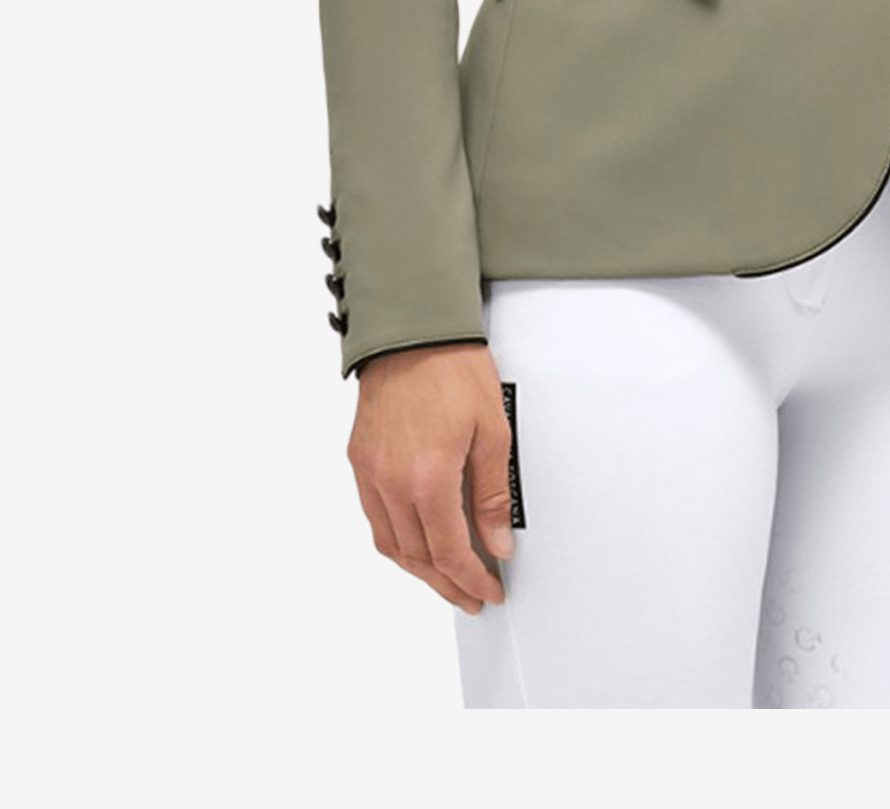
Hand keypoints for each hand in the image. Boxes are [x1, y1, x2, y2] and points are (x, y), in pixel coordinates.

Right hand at [347, 342, 517, 611]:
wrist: (412, 328)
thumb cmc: (453, 368)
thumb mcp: (492, 430)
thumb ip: (492, 493)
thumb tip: (497, 541)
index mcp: (427, 478)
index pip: (449, 552)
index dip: (470, 579)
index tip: (487, 590)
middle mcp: (391, 482)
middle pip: (417, 557)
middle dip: (446, 584)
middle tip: (470, 595)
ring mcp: (370, 472)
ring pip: (390, 543)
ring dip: (419, 568)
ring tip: (445, 577)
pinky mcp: (359, 458)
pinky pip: (373, 516)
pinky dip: (396, 539)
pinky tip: (414, 540)